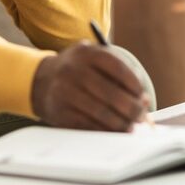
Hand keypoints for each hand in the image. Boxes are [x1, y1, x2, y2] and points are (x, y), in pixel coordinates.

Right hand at [31, 43, 148, 131]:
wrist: (41, 81)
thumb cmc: (79, 71)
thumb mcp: (93, 60)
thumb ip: (118, 73)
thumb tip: (143, 101)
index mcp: (86, 53)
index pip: (118, 68)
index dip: (135, 85)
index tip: (143, 97)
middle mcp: (73, 70)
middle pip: (111, 94)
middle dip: (132, 109)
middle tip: (141, 117)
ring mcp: (65, 92)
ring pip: (101, 113)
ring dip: (121, 124)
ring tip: (130, 127)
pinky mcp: (60, 112)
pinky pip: (88, 126)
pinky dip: (105, 131)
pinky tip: (114, 131)